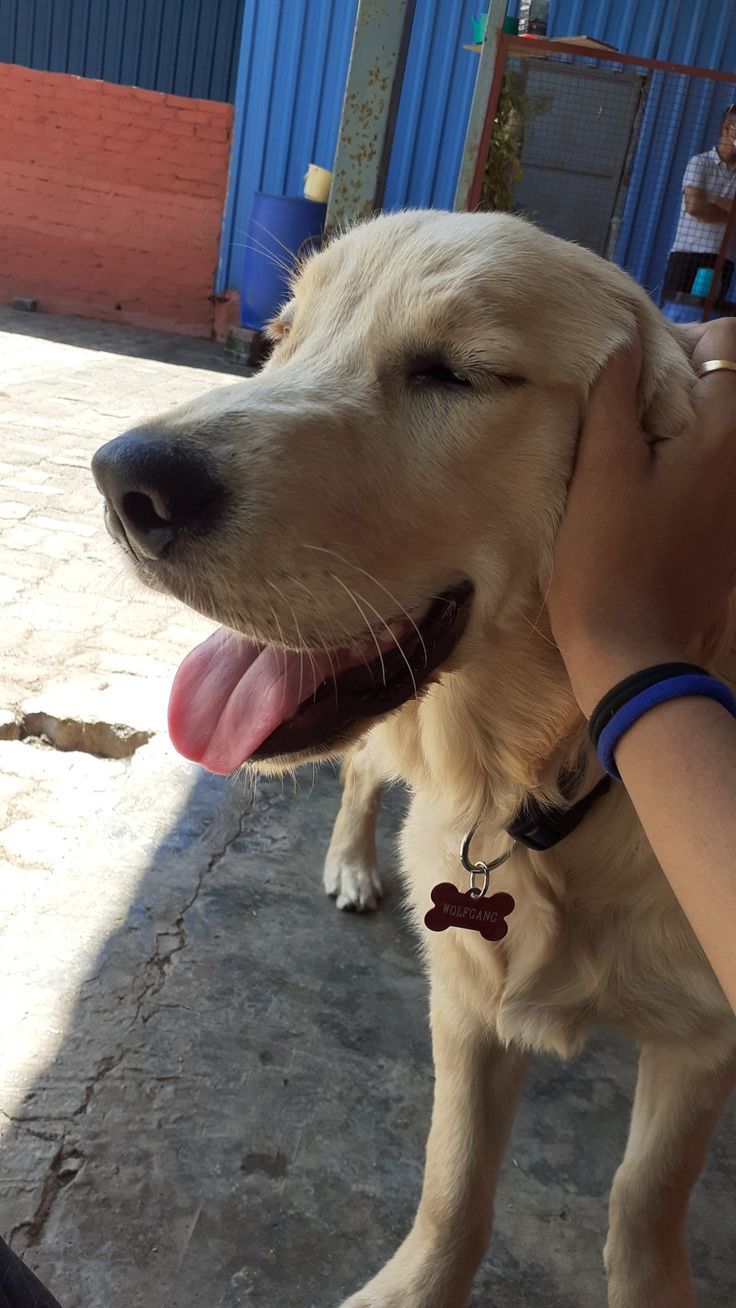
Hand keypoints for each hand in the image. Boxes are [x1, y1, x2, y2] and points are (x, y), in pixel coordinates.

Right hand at [548, 318, 735, 714]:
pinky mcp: (731, 529)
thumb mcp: (600, 469)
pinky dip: (691, 459)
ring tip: (635, 444)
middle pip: (729, 382)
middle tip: (628, 405)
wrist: (631, 648)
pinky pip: (718, 469)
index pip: (726, 341)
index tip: (634, 371)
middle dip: (684, 377)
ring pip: (724, 427)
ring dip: (686, 419)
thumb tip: (624, 338)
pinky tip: (649, 485)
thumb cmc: (607, 557)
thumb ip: (614, 395)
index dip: (680, 339)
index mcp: (721, 432)